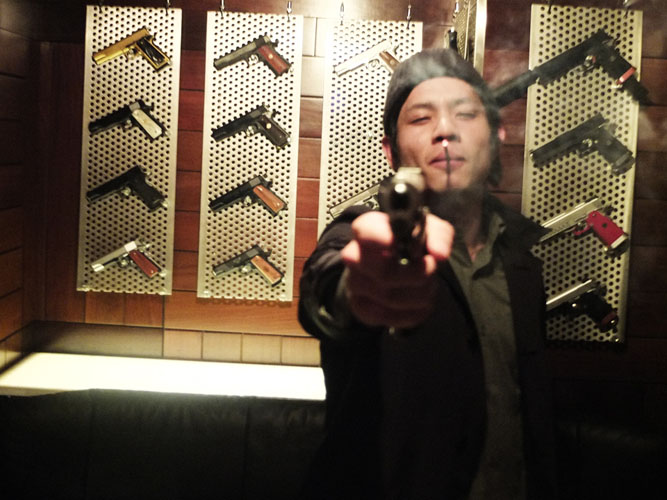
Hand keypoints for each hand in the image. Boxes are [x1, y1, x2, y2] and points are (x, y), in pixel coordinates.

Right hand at [340, 211, 453, 328]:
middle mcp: (355, 256)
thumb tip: (438, 255)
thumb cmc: (413, 243)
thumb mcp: (430, 231)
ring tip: (429, 283)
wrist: (400, 266)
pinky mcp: (362, 309)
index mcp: (371, 228)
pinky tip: (421, 300)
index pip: (365, 230)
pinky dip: (415, 311)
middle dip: (417, 274)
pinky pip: (392, 317)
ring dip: (421, 293)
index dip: (376, 237)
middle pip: (383, 273)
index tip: (392, 243)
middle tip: (431, 267)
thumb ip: (438, 235)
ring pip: (390, 298)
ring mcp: (356, 284)